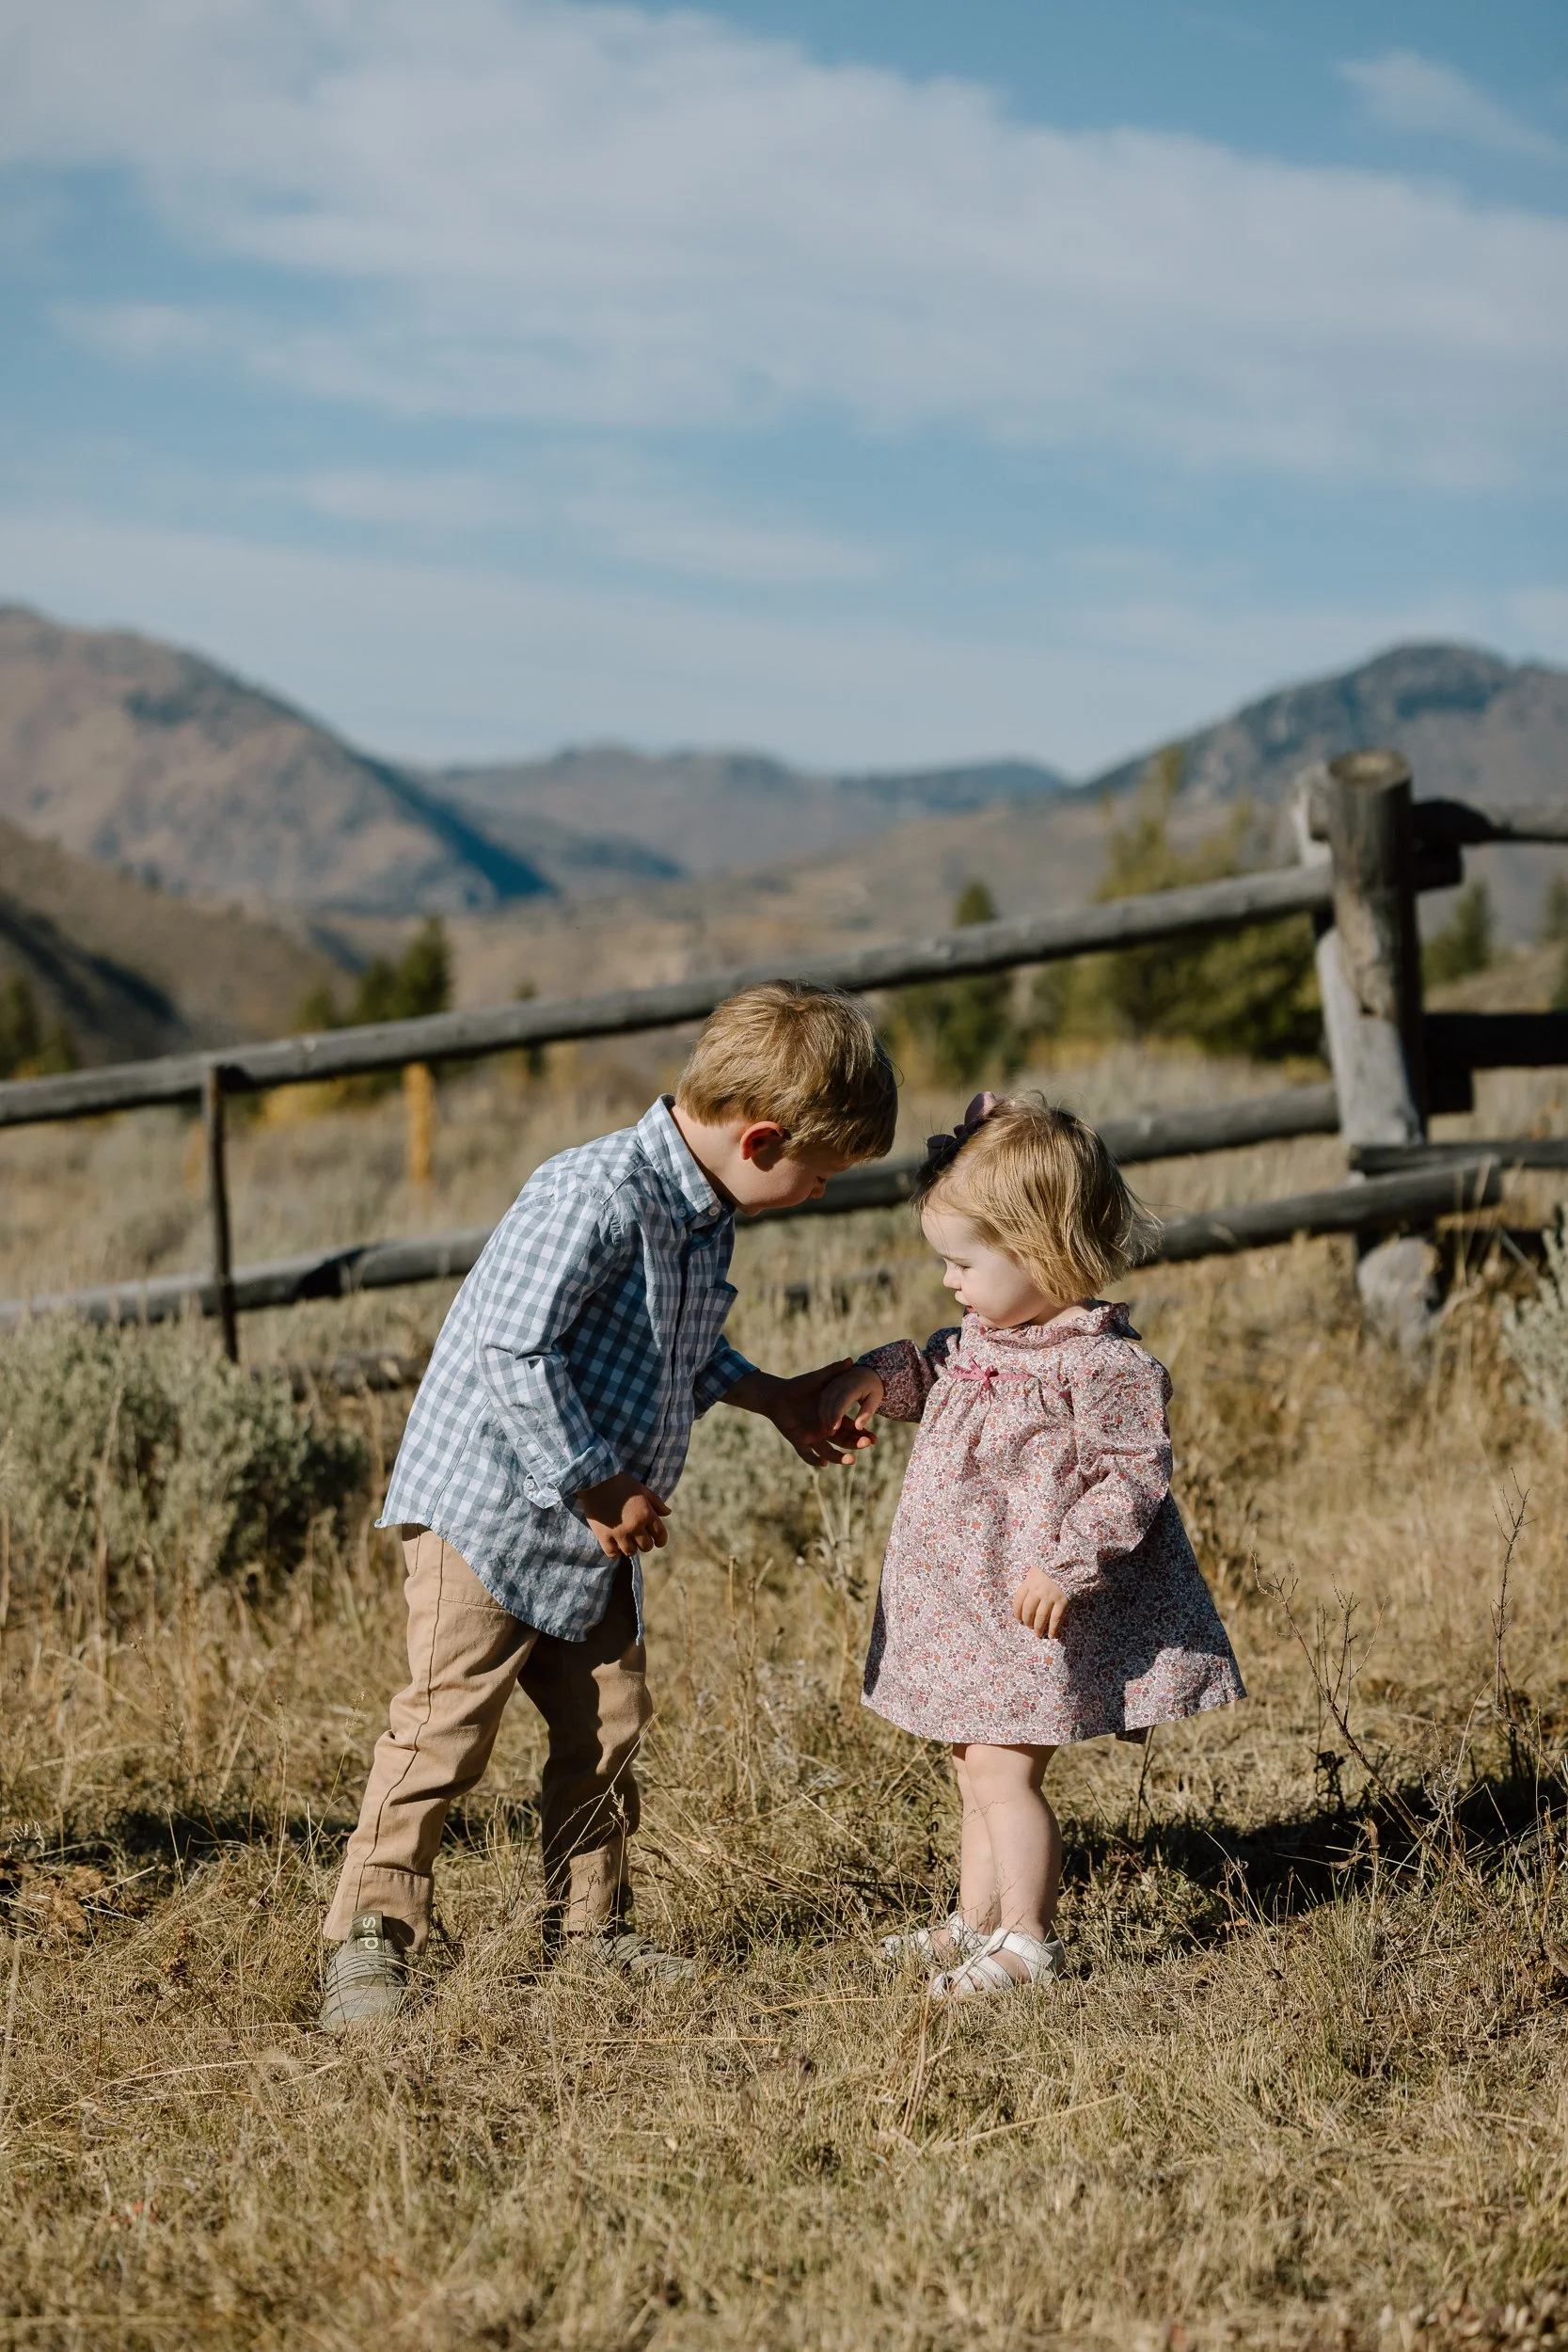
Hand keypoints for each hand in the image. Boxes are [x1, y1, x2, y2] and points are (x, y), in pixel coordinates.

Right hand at [577, 1471, 670, 1558]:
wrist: (596, 1480)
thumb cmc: (621, 1483)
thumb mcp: (642, 1489)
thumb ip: (656, 1502)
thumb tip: (668, 1513)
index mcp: (646, 1513)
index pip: (660, 1535)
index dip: (661, 1541)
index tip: (658, 1542)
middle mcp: (635, 1525)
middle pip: (646, 1546)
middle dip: (645, 1544)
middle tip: (639, 1539)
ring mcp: (619, 1532)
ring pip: (630, 1552)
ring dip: (630, 1548)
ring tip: (626, 1542)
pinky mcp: (603, 1535)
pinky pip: (612, 1553)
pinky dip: (615, 1552)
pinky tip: (614, 1545)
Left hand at [721, 1363, 874, 1465]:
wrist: (777, 1394)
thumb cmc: (798, 1385)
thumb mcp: (818, 1379)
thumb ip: (834, 1371)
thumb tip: (851, 1360)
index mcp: (832, 1418)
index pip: (852, 1429)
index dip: (863, 1434)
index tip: (874, 1438)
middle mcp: (824, 1430)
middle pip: (844, 1442)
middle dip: (856, 1444)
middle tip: (867, 1444)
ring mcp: (811, 1437)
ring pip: (828, 1452)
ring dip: (840, 1458)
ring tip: (852, 1460)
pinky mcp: (798, 1440)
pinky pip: (807, 1455)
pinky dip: (814, 1460)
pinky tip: (824, 1464)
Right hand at [816, 1363, 883, 1447]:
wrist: (866, 1372)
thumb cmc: (873, 1387)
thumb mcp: (876, 1398)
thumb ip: (867, 1412)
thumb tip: (859, 1427)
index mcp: (852, 1385)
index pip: (841, 1401)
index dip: (836, 1415)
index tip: (834, 1429)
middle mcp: (839, 1382)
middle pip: (829, 1402)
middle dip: (828, 1418)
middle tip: (829, 1433)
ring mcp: (832, 1383)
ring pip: (823, 1401)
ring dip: (823, 1416)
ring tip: (826, 1430)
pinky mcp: (828, 1386)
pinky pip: (822, 1399)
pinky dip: (822, 1411)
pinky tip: (825, 1422)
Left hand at [1012, 1568, 1069, 1639]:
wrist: (1069, 1565)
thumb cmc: (1050, 1569)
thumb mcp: (1035, 1572)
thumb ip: (1029, 1585)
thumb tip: (1022, 1603)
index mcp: (1029, 1582)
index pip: (1018, 1600)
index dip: (1017, 1612)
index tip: (1018, 1620)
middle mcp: (1038, 1590)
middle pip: (1029, 1611)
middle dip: (1027, 1622)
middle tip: (1029, 1627)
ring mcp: (1050, 1596)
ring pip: (1041, 1616)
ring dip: (1039, 1628)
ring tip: (1038, 1634)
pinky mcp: (1063, 1601)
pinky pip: (1056, 1618)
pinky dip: (1054, 1628)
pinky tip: (1052, 1635)